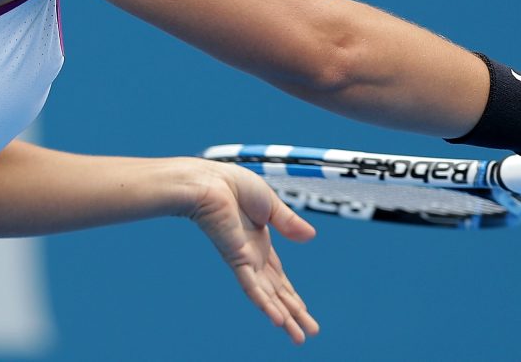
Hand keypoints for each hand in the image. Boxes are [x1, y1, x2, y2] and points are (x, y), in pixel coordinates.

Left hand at [183, 159, 319, 343]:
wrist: (209, 181)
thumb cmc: (233, 185)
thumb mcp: (270, 203)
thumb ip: (289, 222)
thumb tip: (312, 237)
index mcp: (260, 244)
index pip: (279, 277)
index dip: (292, 295)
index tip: (303, 312)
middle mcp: (252, 257)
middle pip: (277, 292)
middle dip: (294, 313)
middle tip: (309, 335)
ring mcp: (244, 261)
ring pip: (268, 297)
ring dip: (285, 318)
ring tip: (299, 339)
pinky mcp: (236, 259)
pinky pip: (252, 287)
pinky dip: (265, 304)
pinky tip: (278, 321)